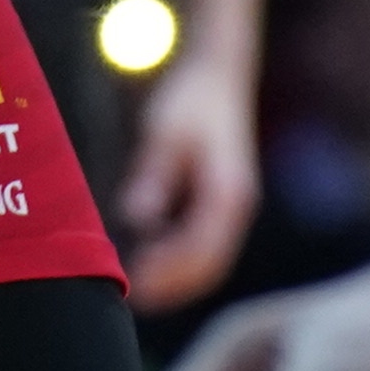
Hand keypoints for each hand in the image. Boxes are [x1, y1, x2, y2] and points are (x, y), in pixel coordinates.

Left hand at [112, 46, 263, 313]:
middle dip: (174, 286)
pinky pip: (205, 244)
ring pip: (210, 259)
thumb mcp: (167, 132)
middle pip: (210, 264)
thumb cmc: (191, 99)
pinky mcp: (220, 202)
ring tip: (139, 291)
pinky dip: (181, 260)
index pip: (202, 247)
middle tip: (133, 298)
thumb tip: (138, 218)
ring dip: (178, 279)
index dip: (170, 270)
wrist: (219, 72)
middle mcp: (236, 205)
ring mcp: (230, 205)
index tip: (137, 280)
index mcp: (228, 193)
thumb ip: (154, 175)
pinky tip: (150, 262)